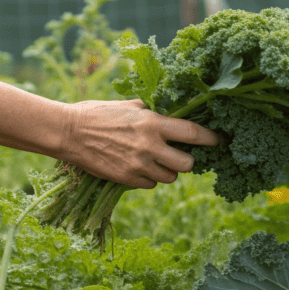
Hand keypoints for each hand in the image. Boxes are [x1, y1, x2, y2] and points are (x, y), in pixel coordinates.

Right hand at [61, 98, 222, 188]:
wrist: (68, 132)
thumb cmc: (98, 113)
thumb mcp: (129, 105)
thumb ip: (152, 110)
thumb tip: (174, 108)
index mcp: (153, 123)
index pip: (194, 133)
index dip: (211, 138)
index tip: (220, 140)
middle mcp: (150, 146)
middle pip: (188, 164)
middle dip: (188, 160)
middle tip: (179, 154)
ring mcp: (139, 165)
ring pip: (171, 177)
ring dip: (168, 171)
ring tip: (155, 160)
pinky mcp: (127, 179)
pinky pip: (151, 184)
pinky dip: (149, 177)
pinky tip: (138, 166)